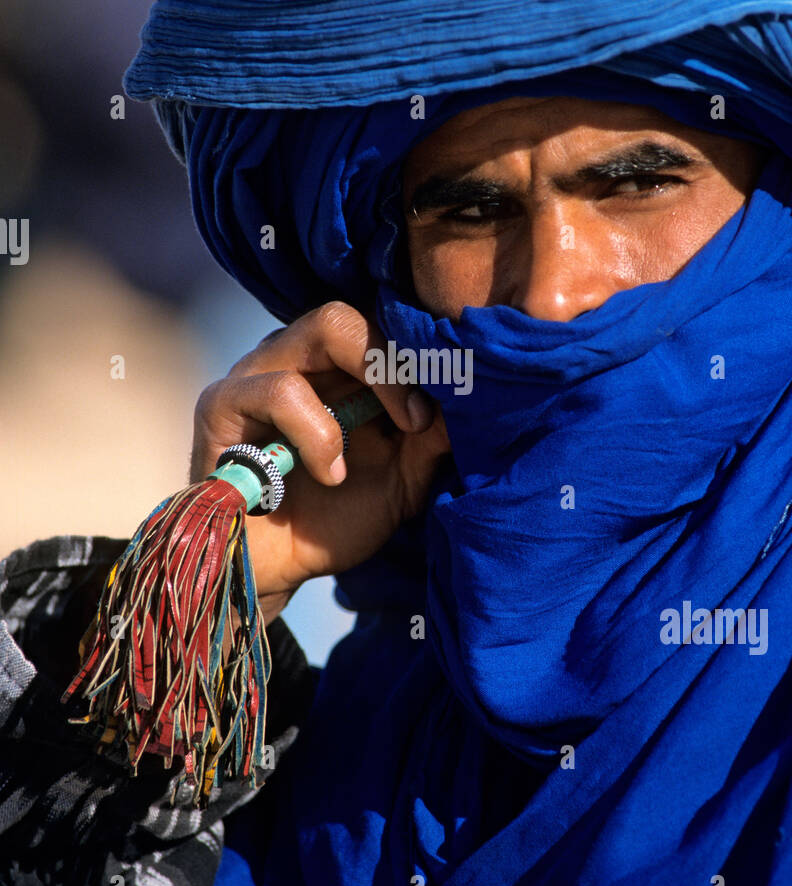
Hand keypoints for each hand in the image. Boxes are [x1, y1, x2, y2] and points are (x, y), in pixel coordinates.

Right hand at [190, 302, 451, 614]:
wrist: (276, 572)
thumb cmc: (335, 518)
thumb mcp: (402, 481)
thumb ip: (433, 440)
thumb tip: (476, 401)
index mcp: (338, 368)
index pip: (379, 322)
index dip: (419, 352)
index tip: (449, 400)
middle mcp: (296, 357)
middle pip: (349, 313)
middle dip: (392, 360)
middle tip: (414, 416)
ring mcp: (256, 373)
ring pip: (321, 331)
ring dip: (361, 399)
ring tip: (353, 466)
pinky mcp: (221, 403)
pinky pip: (277, 388)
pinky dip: (316, 432)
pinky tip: (328, 475)